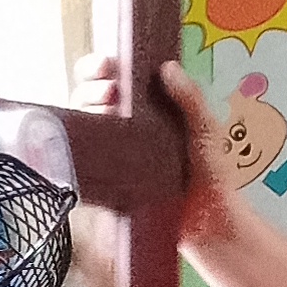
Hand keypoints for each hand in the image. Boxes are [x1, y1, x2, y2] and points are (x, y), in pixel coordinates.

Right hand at [70, 52, 243, 247]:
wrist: (209, 222)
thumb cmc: (210, 174)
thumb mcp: (205, 129)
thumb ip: (190, 98)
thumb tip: (166, 67)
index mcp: (144, 109)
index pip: (113, 79)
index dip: (102, 67)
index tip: (107, 65)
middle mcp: (123, 128)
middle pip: (89, 99)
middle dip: (91, 87)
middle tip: (110, 91)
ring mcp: (112, 155)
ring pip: (81, 127)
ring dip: (84, 113)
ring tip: (103, 110)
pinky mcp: (105, 182)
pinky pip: (81, 164)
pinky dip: (76, 152)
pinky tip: (85, 145)